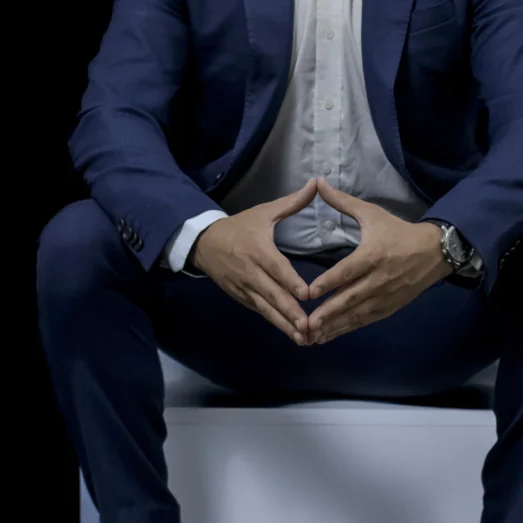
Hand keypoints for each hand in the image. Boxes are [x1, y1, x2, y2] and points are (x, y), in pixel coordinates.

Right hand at [190, 178, 318, 344]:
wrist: (204, 243)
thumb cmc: (240, 226)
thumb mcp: (264, 211)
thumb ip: (292, 202)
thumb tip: (318, 183)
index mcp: (258, 250)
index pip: (276, 268)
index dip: (289, 281)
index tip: (305, 294)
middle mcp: (251, 272)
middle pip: (272, 294)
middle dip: (290, 312)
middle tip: (309, 327)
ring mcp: (245, 288)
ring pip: (267, 309)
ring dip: (285, 325)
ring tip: (303, 339)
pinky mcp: (242, 298)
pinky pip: (260, 312)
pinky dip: (275, 323)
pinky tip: (291, 334)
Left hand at [304, 178, 451, 344]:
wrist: (433, 252)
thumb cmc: (397, 231)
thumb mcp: (371, 214)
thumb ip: (342, 202)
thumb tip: (319, 182)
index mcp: (372, 255)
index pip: (347, 272)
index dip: (328, 282)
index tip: (309, 293)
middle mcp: (378, 279)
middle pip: (350, 298)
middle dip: (328, 313)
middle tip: (306, 324)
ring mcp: (385, 296)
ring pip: (356, 314)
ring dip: (334, 326)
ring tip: (312, 337)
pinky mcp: (389, 308)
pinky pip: (365, 320)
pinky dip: (347, 329)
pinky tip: (329, 336)